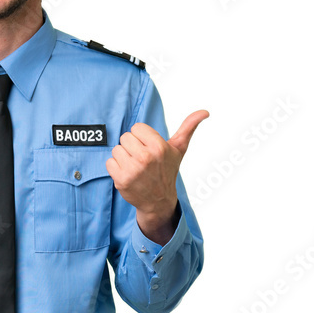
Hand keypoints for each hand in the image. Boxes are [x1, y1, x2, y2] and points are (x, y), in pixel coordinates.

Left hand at [106, 110, 208, 242]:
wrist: (159, 200)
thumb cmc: (167, 170)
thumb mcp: (179, 149)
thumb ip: (189, 127)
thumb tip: (204, 112)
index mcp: (159, 146)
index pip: (136, 128)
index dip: (141, 137)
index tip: (148, 147)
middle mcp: (146, 157)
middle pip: (125, 137)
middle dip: (131, 146)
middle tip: (142, 158)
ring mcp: (133, 169)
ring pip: (116, 150)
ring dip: (123, 157)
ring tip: (135, 166)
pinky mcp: (121, 180)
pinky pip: (109, 162)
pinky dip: (116, 168)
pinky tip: (128, 174)